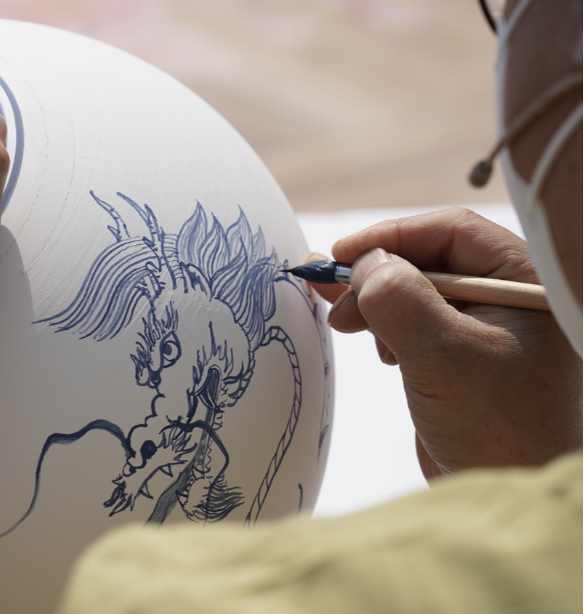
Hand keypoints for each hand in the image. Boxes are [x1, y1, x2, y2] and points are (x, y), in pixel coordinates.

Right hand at [307, 208, 581, 479]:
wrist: (508, 491)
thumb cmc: (498, 430)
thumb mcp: (444, 357)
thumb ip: (401, 301)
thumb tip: (364, 265)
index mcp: (525, 283)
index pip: (451, 232)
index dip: (391, 237)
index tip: (342, 254)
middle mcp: (508, 298)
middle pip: (429, 258)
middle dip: (375, 273)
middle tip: (331, 292)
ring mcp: (484, 327)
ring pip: (416, 289)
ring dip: (375, 300)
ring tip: (345, 323)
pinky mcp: (460, 355)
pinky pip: (415, 320)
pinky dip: (385, 323)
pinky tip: (373, 343)